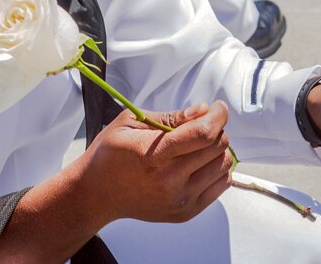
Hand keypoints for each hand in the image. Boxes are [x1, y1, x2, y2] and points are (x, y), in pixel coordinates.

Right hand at [84, 101, 233, 223]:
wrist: (97, 194)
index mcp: (154, 155)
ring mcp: (179, 200)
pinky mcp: (185, 212)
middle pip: (217, 147)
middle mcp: (169, 181)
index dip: (217, 116)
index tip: (217, 108)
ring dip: (216, 150)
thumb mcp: (130, 122)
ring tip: (197, 146)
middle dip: (215, 129)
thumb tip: (202, 110)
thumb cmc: (110, 155)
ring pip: (224, 165)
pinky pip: (221, 185)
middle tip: (201, 125)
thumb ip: (170, 117)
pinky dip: (216, 170)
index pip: (203, 134)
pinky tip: (199, 163)